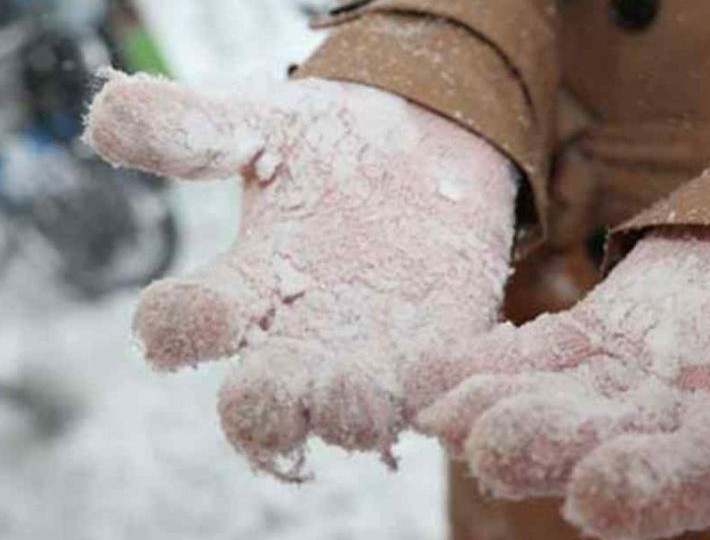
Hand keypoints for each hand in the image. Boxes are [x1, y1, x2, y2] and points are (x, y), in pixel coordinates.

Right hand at [84, 71, 516, 479]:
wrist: (425, 148)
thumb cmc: (329, 144)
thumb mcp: (262, 121)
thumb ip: (192, 124)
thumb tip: (107, 112)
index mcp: (242, 288)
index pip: (184, 328)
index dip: (175, 329)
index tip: (191, 310)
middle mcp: (299, 340)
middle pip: (262, 406)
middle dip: (262, 409)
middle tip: (277, 391)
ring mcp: (371, 356)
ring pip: (352, 418)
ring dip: (352, 415)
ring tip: (359, 391)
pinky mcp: (440, 353)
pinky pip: (438, 394)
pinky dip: (440, 396)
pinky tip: (448, 374)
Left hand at [406, 230, 709, 538]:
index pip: (686, 478)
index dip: (645, 488)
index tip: (595, 494)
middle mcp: (658, 431)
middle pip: (597, 446)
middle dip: (544, 449)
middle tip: (489, 449)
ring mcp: (610, 390)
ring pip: (548, 406)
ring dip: (494, 412)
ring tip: (442, 415)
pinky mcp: (577, 347)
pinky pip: (526, 358)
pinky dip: (481, 364)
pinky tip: (431, 371)